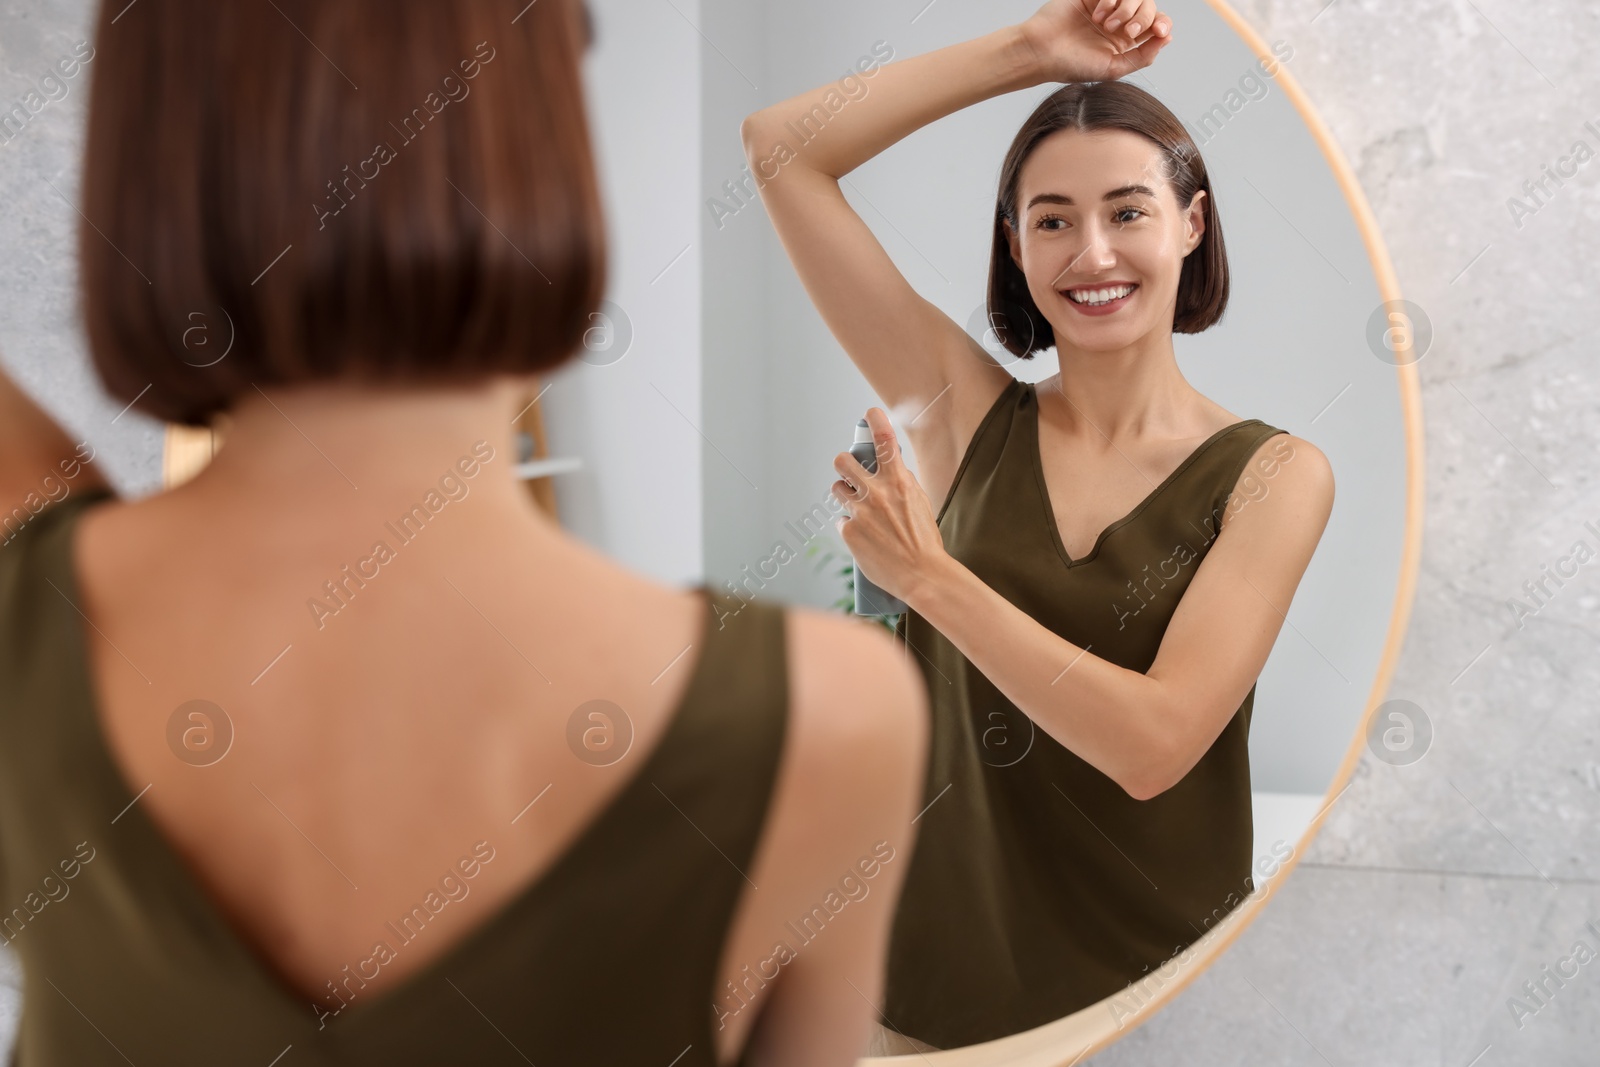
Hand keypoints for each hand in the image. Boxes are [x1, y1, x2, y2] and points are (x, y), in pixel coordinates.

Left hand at [831, 408, 947, 607]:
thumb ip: (902, 484)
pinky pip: (842, 521)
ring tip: (858, 507)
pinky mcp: (849, 532)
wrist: (921, 575)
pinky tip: (865, 538)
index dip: (876, 421)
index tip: (871, 413)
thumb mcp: (919, 503)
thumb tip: (891, 470)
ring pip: (836, 488)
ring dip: (844, 494)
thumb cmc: (924, 541)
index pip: (885, 441)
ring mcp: (860, 512)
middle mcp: (877, 493)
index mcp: (899, 482)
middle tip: (849, 472)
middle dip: (844, 463)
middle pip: (842, 461)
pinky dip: (851, 527)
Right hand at [1020, 0, 1172, 83]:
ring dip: (1127, 9)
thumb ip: (1142, 57)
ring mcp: (1105, 5)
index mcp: (1123, 41)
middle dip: (1144, 18)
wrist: (1041, 52)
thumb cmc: (1071, 65)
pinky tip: (1098, 15)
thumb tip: (1166, 39)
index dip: (1163, 25)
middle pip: (1148, 8)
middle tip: (1127, 32)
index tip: (1159, 31)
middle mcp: (1116, 22)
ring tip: (1108, 25)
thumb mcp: (1112, 68)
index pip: (1154, 26)